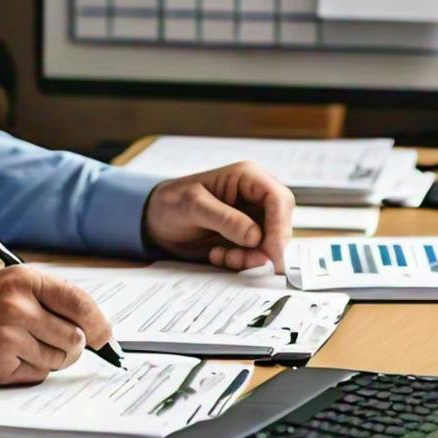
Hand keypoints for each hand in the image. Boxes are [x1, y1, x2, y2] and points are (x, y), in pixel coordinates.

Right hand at [0, 267, 113, 384]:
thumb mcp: (1, 281)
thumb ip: (41, 295)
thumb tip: (83, 319)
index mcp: (23, 280)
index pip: (81, 303)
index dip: (99, 323)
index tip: (104, 335)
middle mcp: (19, 308)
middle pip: (74, 337)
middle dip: (73, 345)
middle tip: (59, 343)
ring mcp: (9, 338)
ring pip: (58, 359)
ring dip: (49, 358)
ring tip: (21, 345)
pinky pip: (36, 375)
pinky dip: (28, 370)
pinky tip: (5, 356)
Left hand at [143, 162, 295, 271]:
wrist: (156, 221)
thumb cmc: (171, 203)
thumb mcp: (192, 206)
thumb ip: (224, 219)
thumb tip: (255, 235)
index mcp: (246, 177)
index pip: (278, 198)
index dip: (280, 226)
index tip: (272, 250)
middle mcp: (254, 196)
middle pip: (281, 222)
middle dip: (267, 245)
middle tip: (247, 260)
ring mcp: (252, 217)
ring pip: (271, 242)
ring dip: (251, 256)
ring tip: (224, 257)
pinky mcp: (246, 236)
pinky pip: (257, 253)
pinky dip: (242, 260)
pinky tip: (218, 255)